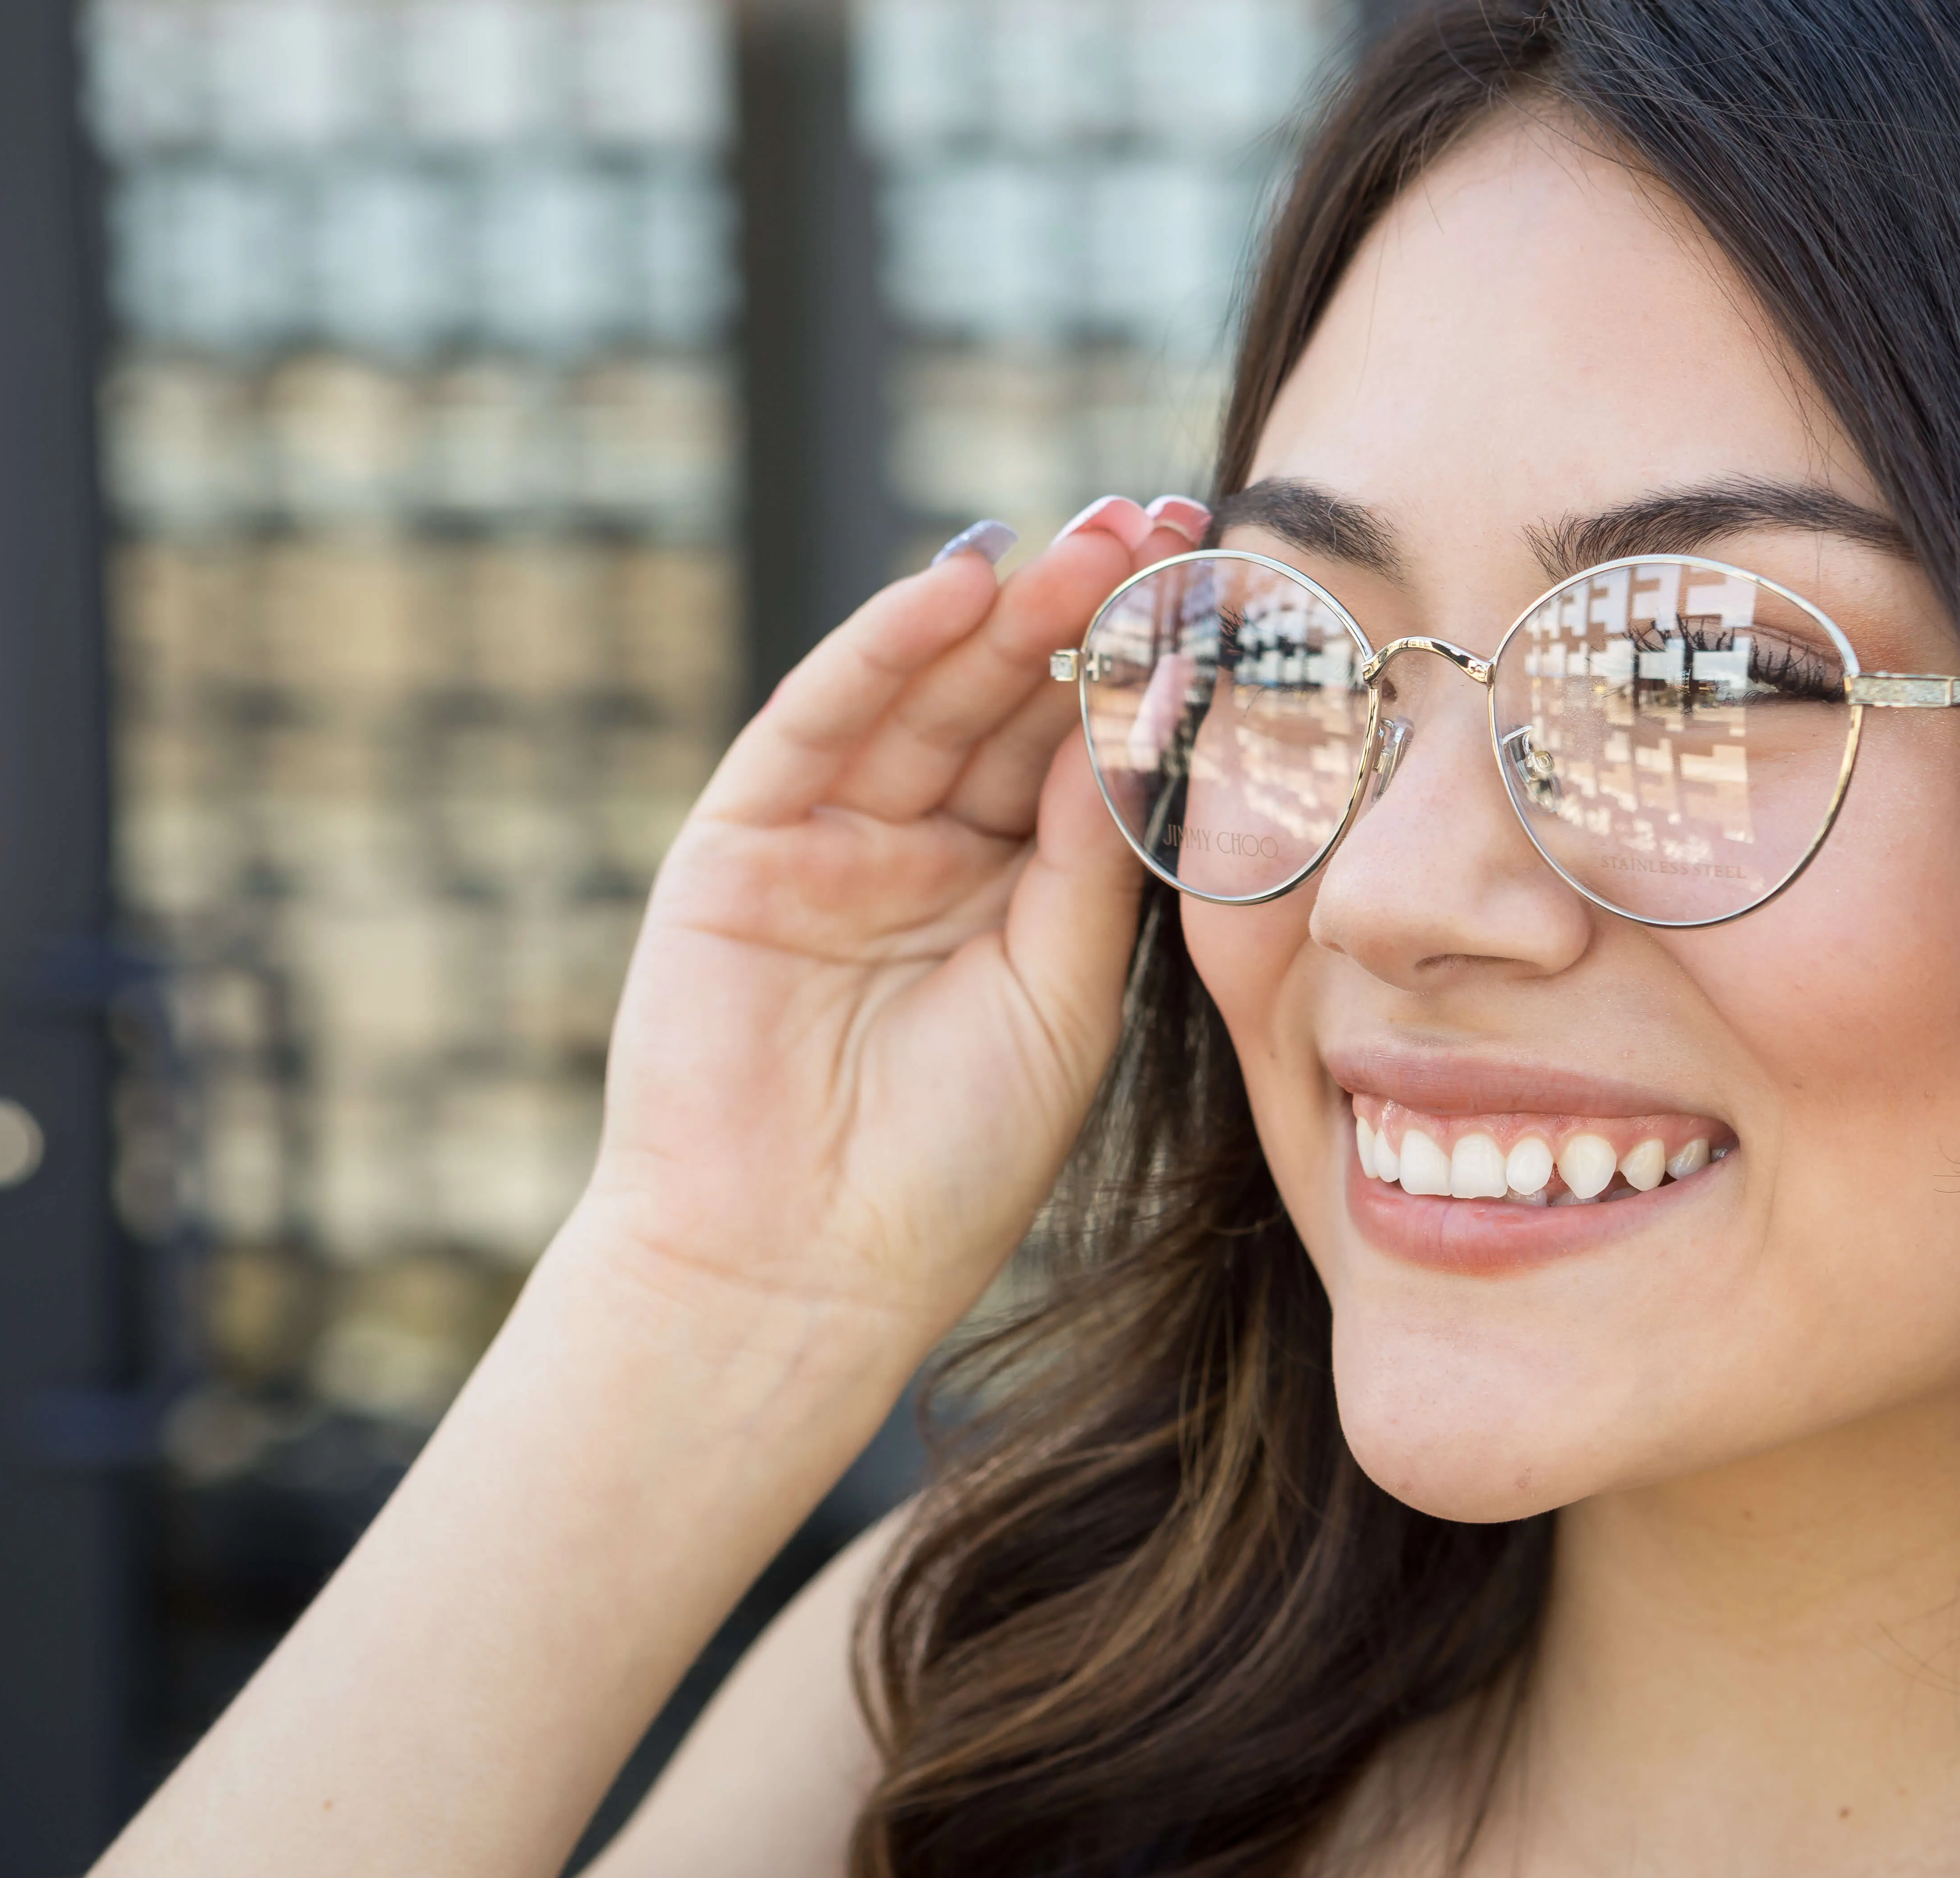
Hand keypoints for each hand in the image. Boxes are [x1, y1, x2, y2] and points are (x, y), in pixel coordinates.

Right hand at [570, 497, 1198, 1359]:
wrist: (799, 1273)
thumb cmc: (948, 1167)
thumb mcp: (1061, 994)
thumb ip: (1096, 857)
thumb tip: (1150, 716)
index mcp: (1009, 895)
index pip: (1079, 753)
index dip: (1142, 671)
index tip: (1219, 590)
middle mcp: (922, 850)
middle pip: (1008, 704)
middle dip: (1084, 612)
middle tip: (1162, 522)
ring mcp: (827, 840)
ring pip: (926, 694)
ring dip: (1002, 608)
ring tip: (1090, 535)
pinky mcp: (740, 843)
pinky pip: (818, 722)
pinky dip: (881, 645)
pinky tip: (957, 582)